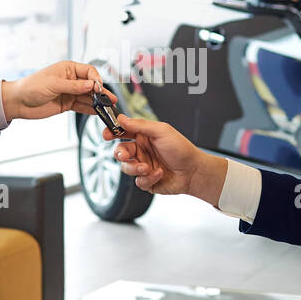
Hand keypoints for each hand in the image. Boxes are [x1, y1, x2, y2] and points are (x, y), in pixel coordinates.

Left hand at [1, 61, 115, 121]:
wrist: (18, 102)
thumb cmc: (32, 86)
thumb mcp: (54, 84)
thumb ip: (73, 86)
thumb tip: (91, 85)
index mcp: (68, 69)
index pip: (88, 71)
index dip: (96, 79)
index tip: (99, 88)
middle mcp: (71, 79)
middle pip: (91, 85)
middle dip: (101, 93)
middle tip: (110, 100)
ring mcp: (70, 92)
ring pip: (88, 97)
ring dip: (98, 103)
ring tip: (108, 109)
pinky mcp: (67, 104)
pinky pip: (82, 106)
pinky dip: (90, 110)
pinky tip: (98, 113)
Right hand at [106, 114, 226, 201]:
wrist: (194, 171)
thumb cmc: (181, 149)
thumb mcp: (161, 131)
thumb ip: (140, 125)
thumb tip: (121, 118)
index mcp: (143, 137)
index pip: (122, 132)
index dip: (112, 132)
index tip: (107, 134)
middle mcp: (141, 151)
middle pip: (120, 152)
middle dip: (120, 154)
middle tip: (125, 155)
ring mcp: (143, 166)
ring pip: (126, 168)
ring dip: (135, 168)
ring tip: (147, 168)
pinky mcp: (147, 181)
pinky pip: (138, 181)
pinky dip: (148, 178)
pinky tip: (159, 174)